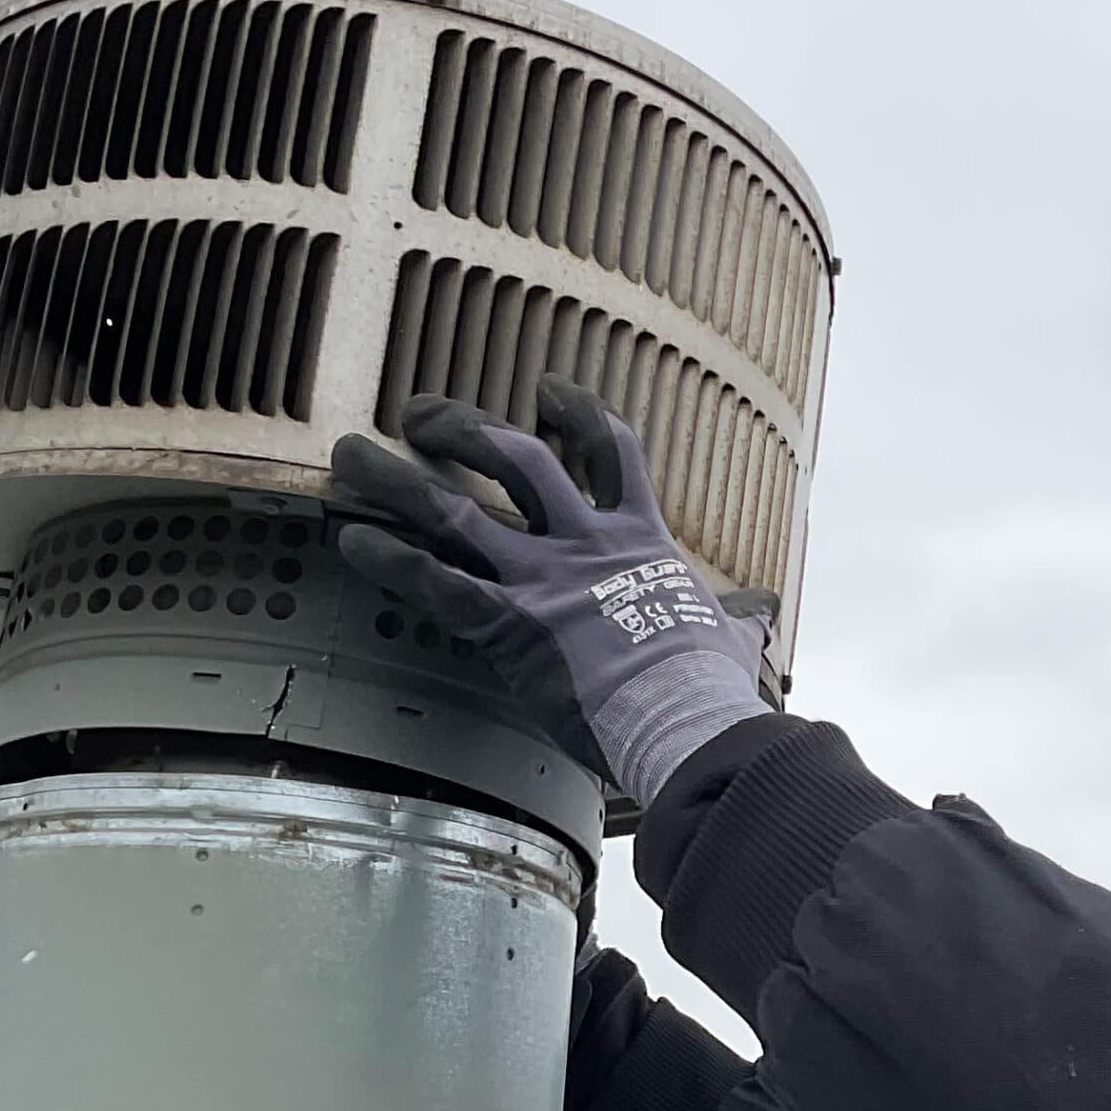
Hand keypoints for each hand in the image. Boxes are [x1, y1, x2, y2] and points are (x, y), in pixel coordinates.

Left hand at [331, 381, 773, 807]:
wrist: (689, 719)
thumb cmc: (711, 689)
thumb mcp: (730, 640)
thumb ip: (735, 620)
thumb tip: (759, 616)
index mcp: (639, 538)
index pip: (612, 450)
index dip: (577, 413)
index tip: (547, 391)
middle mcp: (582, 544)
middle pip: (515, 457)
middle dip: (461, 428)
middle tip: (418, 414)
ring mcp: (543, 580)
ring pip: (456, 511)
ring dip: (396, 480)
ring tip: (351, 457)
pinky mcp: (511, 626)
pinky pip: (436, 583)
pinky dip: (390, 560)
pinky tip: (352, 544)